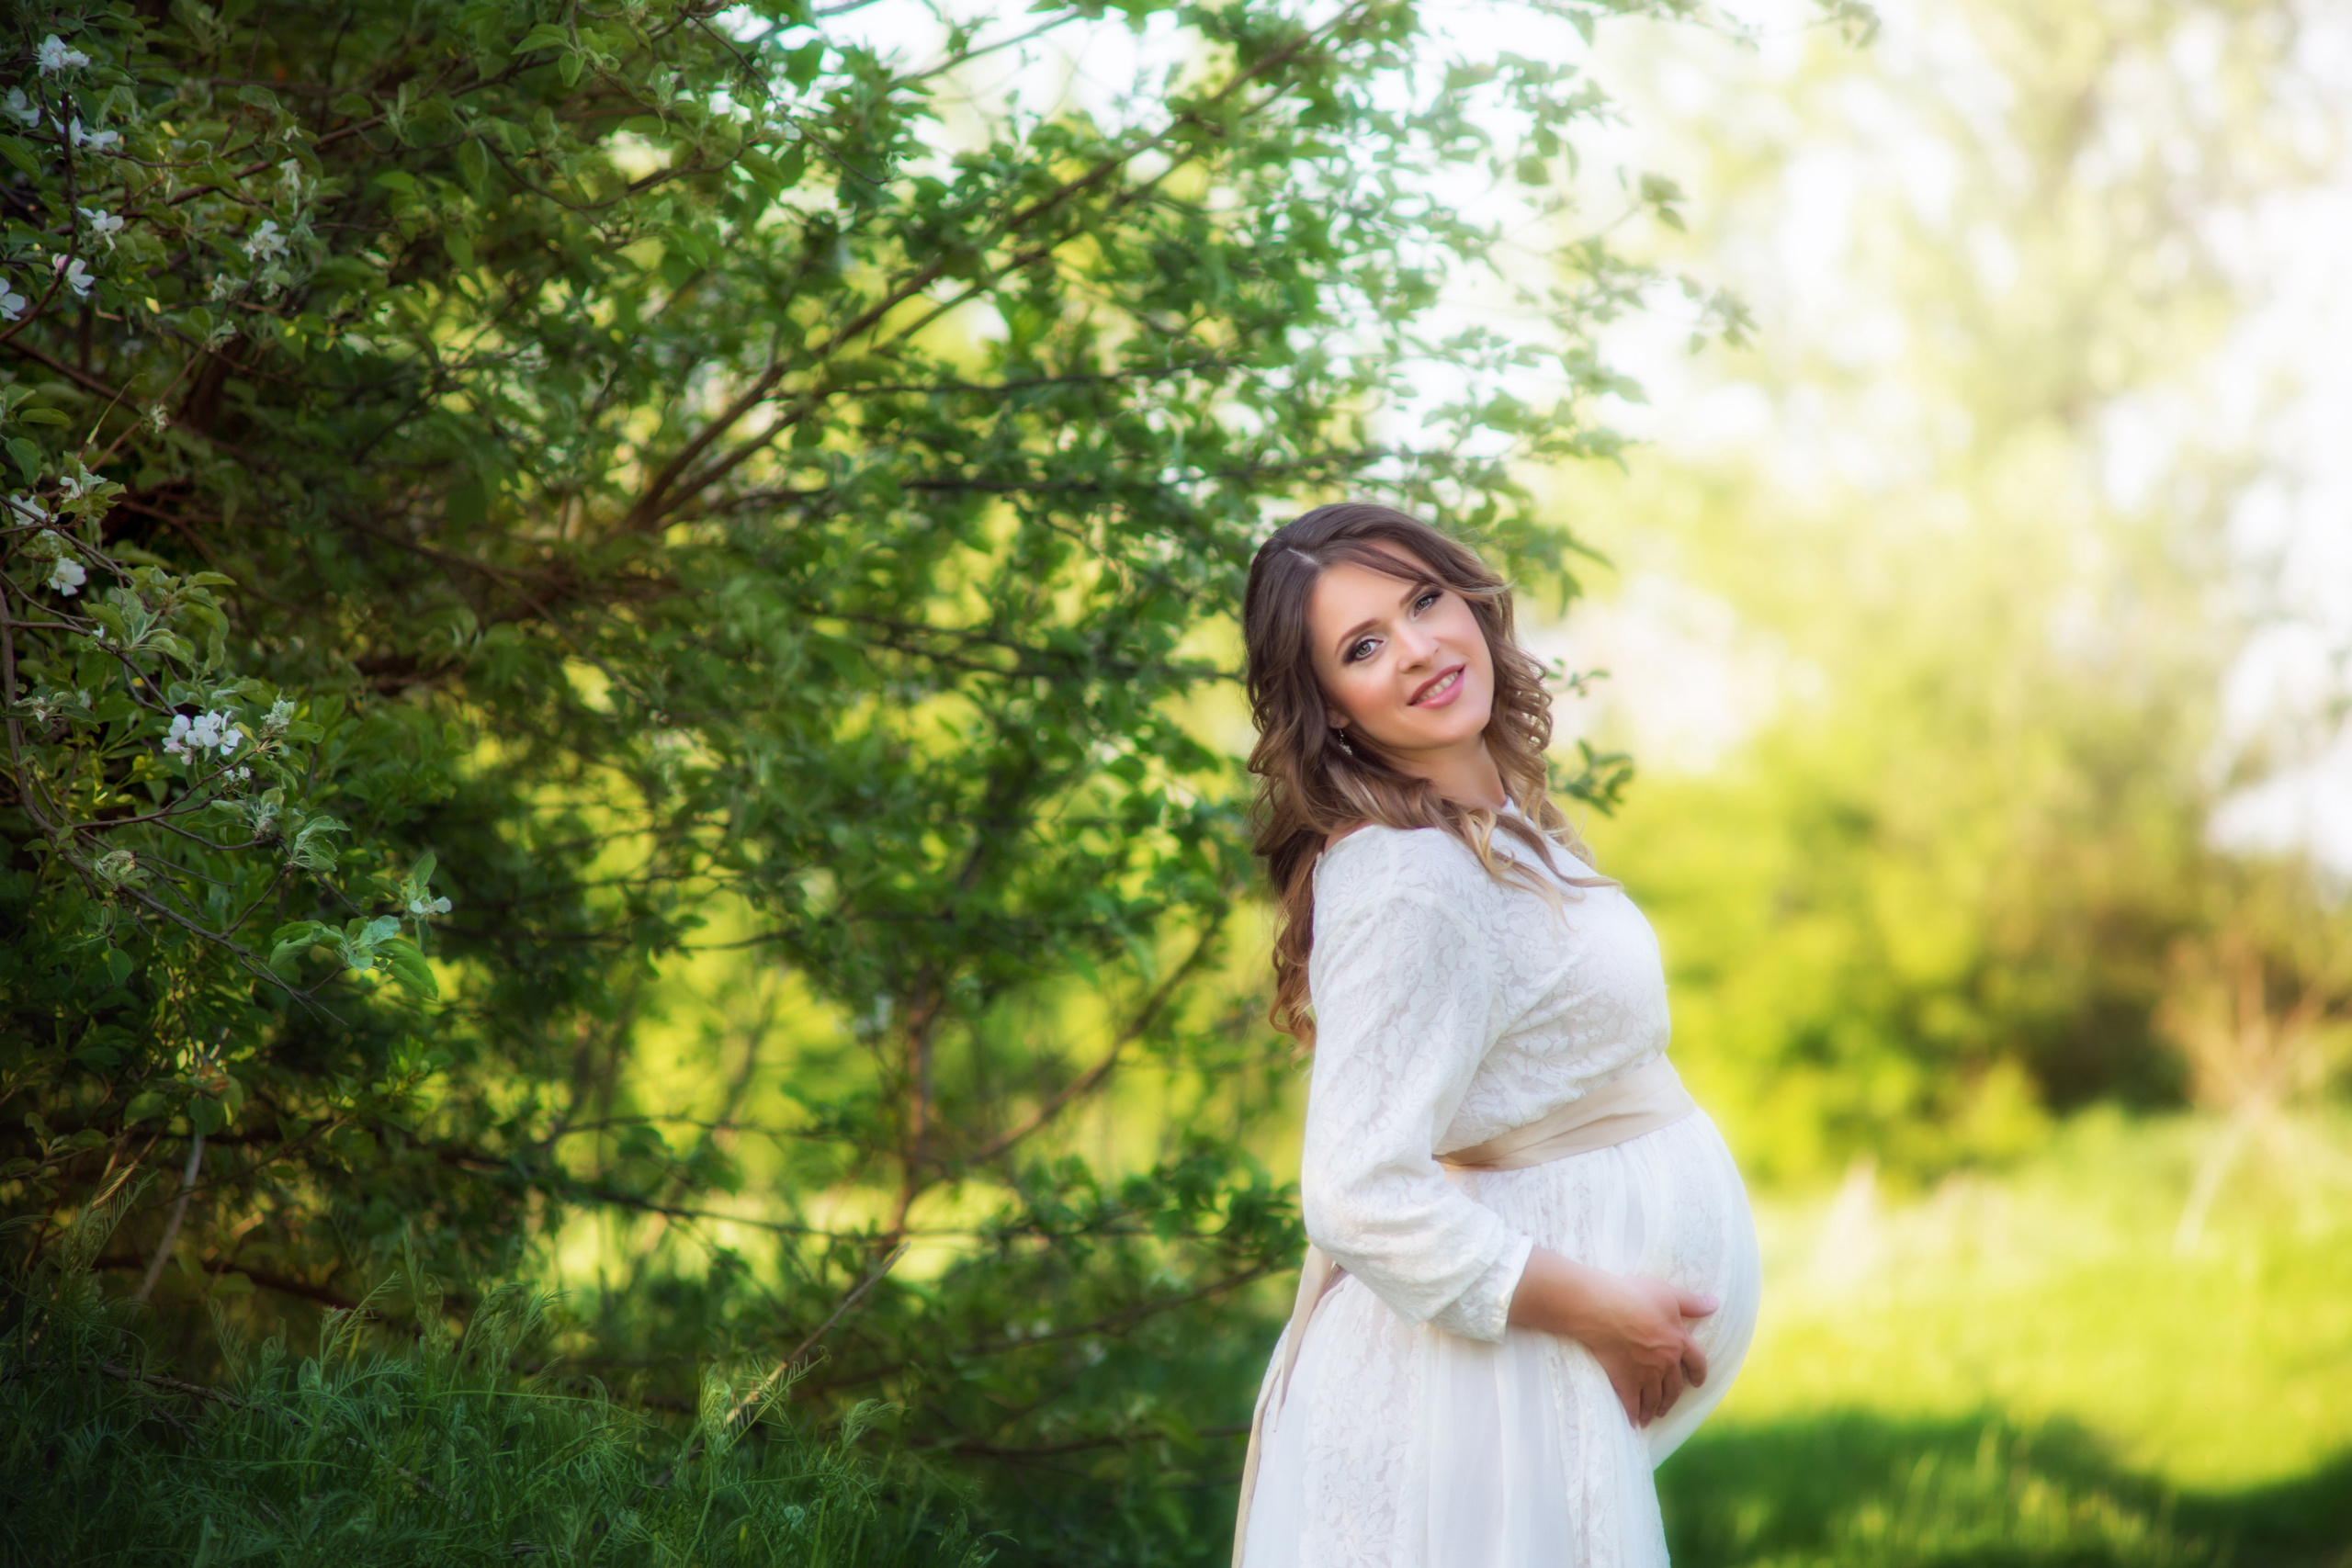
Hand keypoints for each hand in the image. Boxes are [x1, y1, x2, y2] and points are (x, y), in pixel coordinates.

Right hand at [1506, 1248, 1715, 1426]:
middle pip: (1675, 1387)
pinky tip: (1634, 1423)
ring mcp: (1645, 1375)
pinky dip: (1634, 1415)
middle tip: (1668, 1405)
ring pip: (1655, 1399)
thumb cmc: (1635, 1297)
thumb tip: (1715, 1304)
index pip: (1697, 1362)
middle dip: (1673, 1398)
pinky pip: (1632, 1404)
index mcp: (1679, 1342)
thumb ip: (1692, 1303)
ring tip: (1652, 1416)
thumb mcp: (1668, 1294)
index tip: (1697, 1383)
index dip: (1699, 1373)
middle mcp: (1666, 1363)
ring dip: (1656, 1409)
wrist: (1603, 1310)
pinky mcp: (1625, 1381)